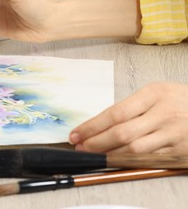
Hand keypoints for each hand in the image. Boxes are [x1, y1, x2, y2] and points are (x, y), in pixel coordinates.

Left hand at [69, 82, 187, 153]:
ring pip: (133, 149)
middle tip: (80, 147)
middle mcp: (162, 113)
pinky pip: (149, 158)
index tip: (76, 134)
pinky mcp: (179, 149)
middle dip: (95, 142)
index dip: (92, 126)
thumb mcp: (156, 93)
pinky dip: (129, 160)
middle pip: (121, 132)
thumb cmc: (179, 100)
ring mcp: (172, 133)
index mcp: (153, 94)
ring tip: (94, 154)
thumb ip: (132, 107)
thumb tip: (100, 124)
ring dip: (109, 154)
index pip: (115, 113)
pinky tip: (116, 159)